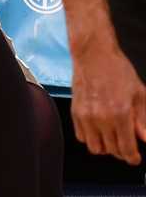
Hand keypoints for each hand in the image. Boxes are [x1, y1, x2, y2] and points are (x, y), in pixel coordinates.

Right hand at [72, 39, 145, 164]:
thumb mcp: (140, 94)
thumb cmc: (118, 70)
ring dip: (105, 146)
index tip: (135, 158)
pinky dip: (91, 138)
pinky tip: (99, 129)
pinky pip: (81, 137)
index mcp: (120, 114)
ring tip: (111, 138)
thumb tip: (145, 138)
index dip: (132, 158)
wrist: (93, 55)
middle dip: (121, 151)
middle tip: (126, 144)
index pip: (126, 148)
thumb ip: (143, 120)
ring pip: (94, 147)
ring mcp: (86, 115)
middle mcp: (101, 117)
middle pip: (111, 150)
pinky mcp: (75, 112)